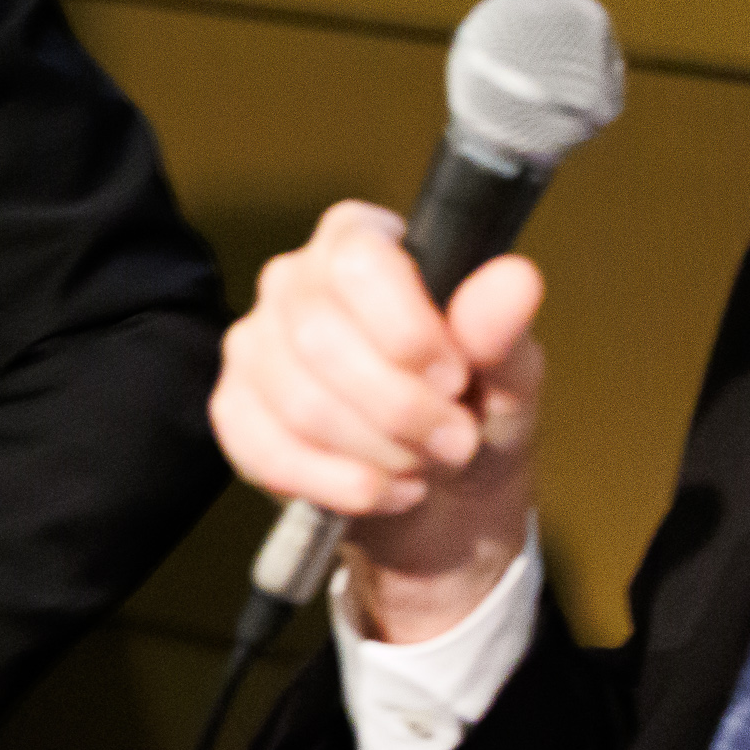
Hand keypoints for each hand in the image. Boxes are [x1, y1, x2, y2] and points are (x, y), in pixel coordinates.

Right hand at [210, 200, 545, 642]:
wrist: (445, 505)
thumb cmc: (474, 417)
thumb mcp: (510, 378)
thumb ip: (502, 331)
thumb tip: (515, 279)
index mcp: (362, 243)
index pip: (357, 261)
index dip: (407, 328)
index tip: (454, 379)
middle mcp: (294, 281)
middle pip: (320, 338)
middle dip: (400, 409)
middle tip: (455, 441)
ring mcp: (254, 346)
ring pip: (300, 403)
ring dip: (378, 452)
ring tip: (423, 466)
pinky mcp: (234, 411)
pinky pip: (268, 452)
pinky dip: (339, 485)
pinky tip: (381, 490)